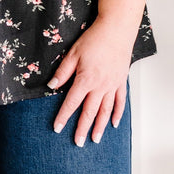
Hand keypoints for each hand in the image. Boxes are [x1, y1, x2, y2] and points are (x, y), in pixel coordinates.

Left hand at [48, 18, 131, 145]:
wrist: (117, 29)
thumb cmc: (94, 39)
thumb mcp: (73, 53)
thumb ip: (62, 72)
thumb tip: (51, 86)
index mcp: (86, 79)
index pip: (72, 103)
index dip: (63, 116)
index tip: (57, 128)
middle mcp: (100, 86)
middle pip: (90, 112)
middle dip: (82, 128)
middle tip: (78, 143)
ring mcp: (113, 85)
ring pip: (106, 111)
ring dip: (100, 127)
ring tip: (95, 139)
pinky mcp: (121, 81)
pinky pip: (120, 101)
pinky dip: (117, 114)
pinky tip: (114, 124)